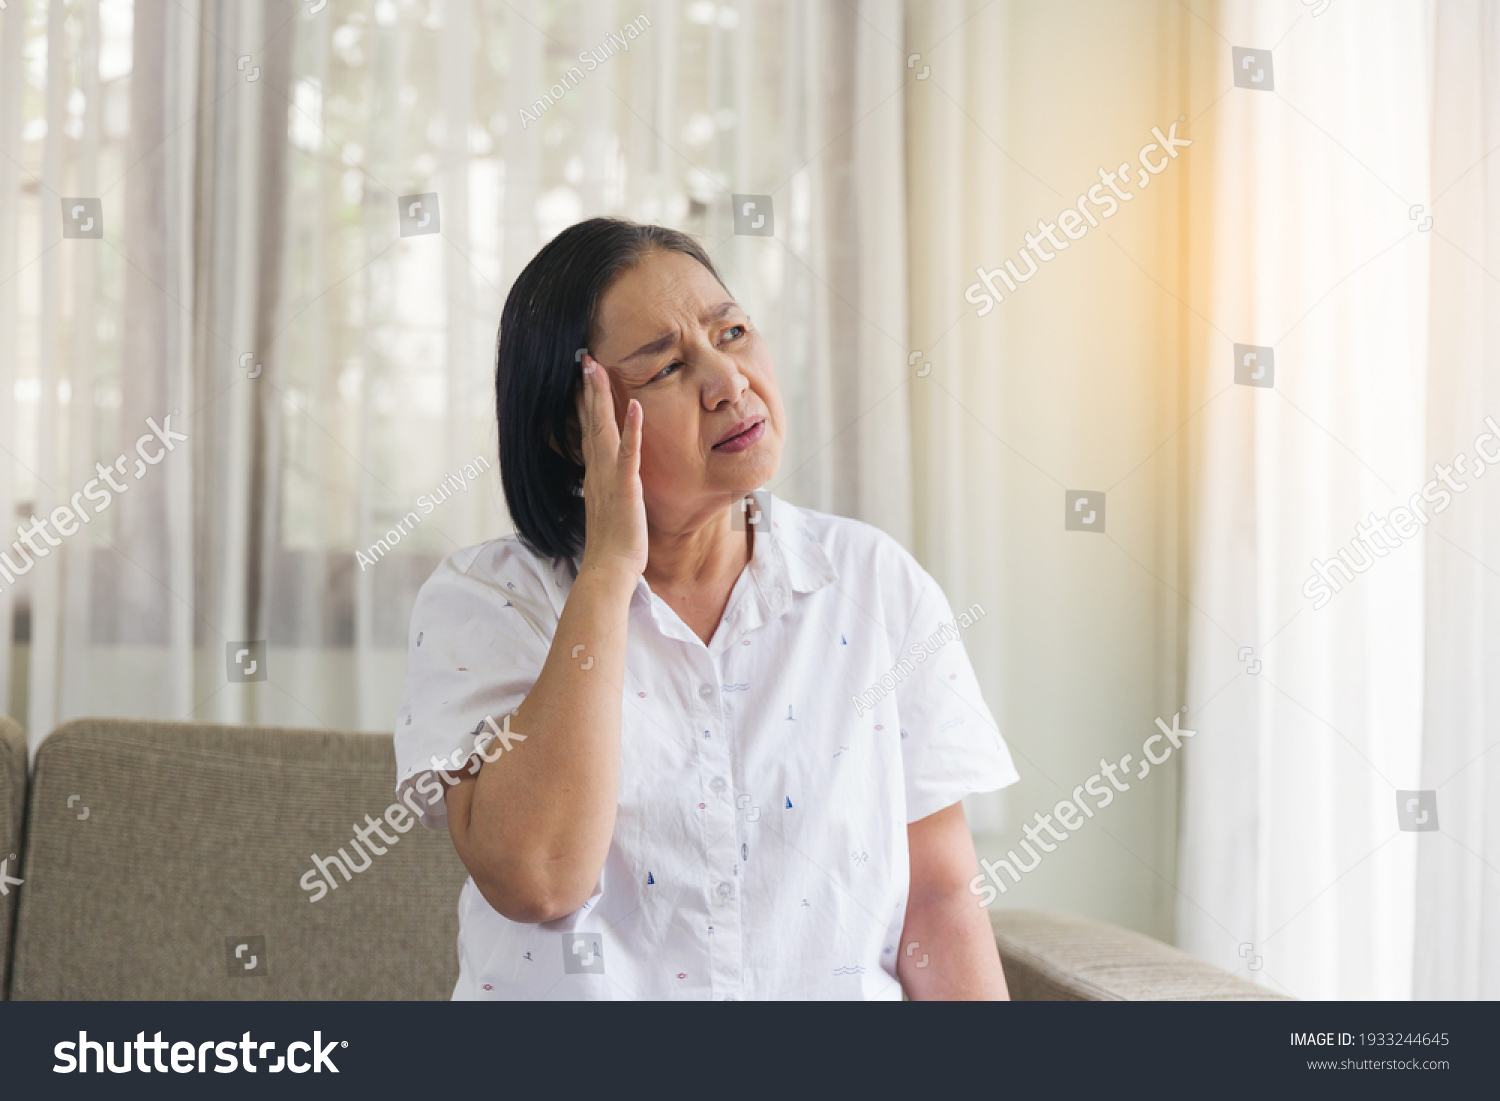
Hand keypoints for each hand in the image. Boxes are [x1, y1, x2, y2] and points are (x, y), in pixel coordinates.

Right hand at [575, 353, 647, 577]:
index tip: (583, 377)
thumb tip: (605, 479)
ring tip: (597, 367)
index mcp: (595, 474)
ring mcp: (609, 476)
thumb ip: (607, 488)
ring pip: (603, 428)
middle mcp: (597, 470)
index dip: (584, 402)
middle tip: (584, 358)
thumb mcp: (609, 508)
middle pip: (590, 420)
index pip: (588, 429)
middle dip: (587, 388)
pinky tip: (635, 405)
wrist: (610, 568)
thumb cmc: (613, 544)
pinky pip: (629, 453)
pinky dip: (631, 429)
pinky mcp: (625, 487)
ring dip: (600, 397)